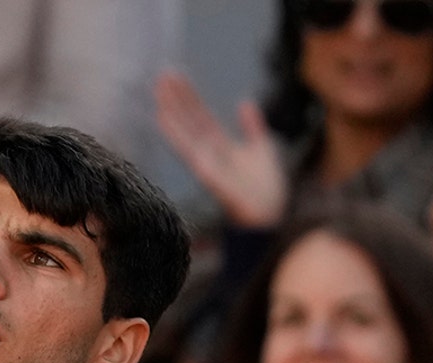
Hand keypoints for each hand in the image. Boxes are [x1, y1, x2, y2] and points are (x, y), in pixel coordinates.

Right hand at [154, 71, 287, 228]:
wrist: (273, 216)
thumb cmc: (266, 189)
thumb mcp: (262, 149)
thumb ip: (253, 127)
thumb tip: (244, 102)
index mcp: (221, 146)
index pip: (200, 116)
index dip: (188, 96)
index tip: (175, 76)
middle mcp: (210, 153)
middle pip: (190, 120)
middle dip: (177, 99)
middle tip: (162, 75)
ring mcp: (207, 164)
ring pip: (186, 134)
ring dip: (171, 113)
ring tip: (159, 93)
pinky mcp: (209, 176)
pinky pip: (190, 154)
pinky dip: (175, 137)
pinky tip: (164, 122)